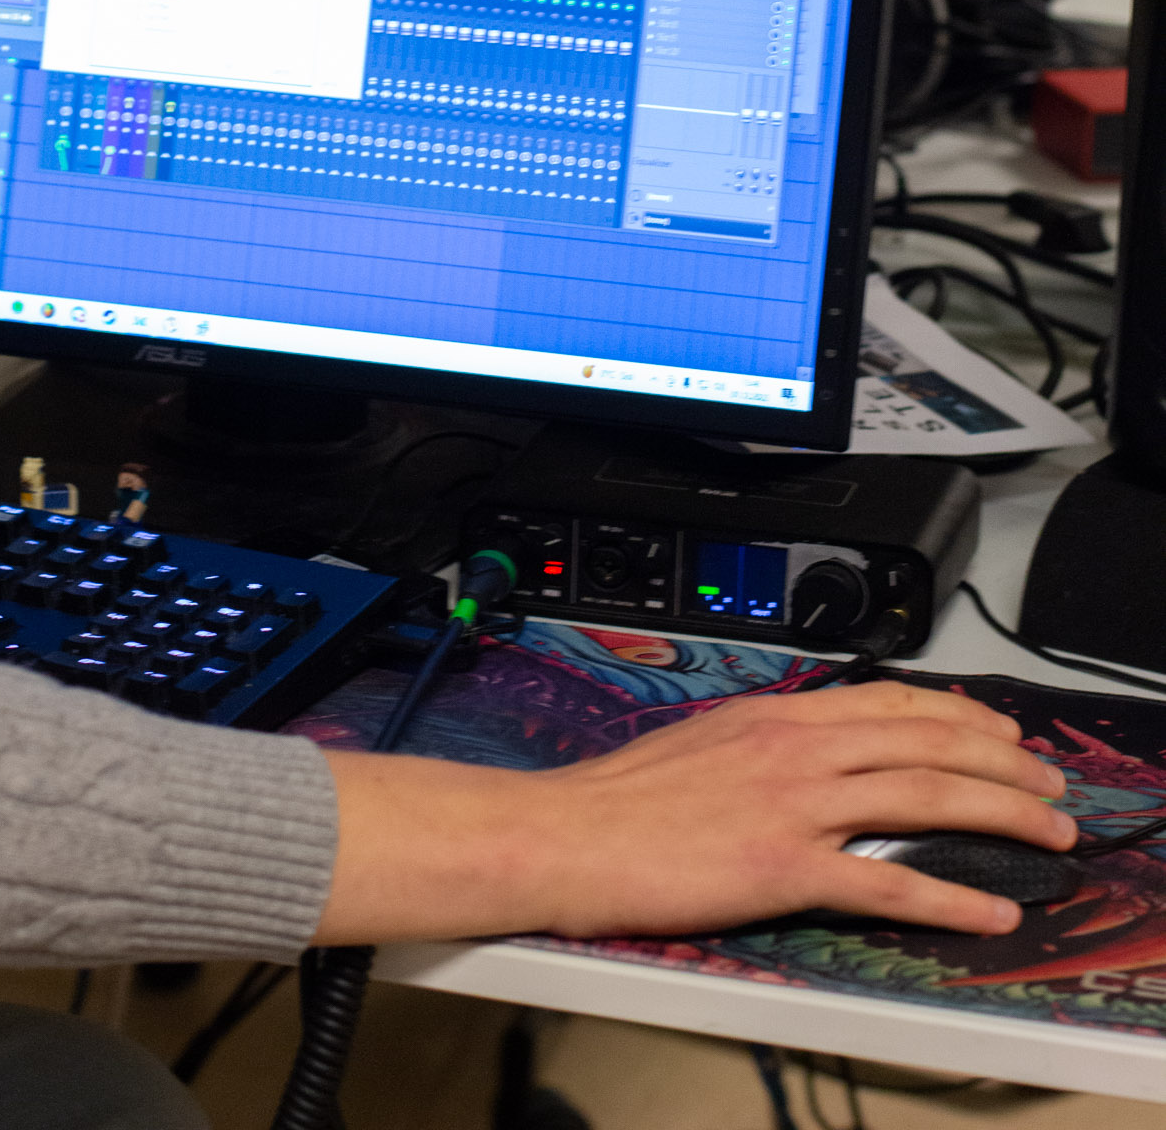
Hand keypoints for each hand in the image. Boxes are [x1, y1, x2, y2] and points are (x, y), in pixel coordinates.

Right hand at [315, 681, 1073, 945]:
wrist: (564, 834)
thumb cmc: (617, 799)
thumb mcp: (700, 743)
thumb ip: (760, 743)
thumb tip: (801, 750)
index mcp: (772, 714)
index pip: (888, 699)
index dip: (955, 712)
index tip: (993, 726)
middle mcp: (794, 748)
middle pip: (924, 740)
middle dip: (1000, 760)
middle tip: (1045, 781)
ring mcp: (793, 805)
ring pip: (924, 795)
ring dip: (999, 813)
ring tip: (1046, 832)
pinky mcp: (784, 866)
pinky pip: (887, 878)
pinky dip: (949, 896)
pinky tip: (987, 910)